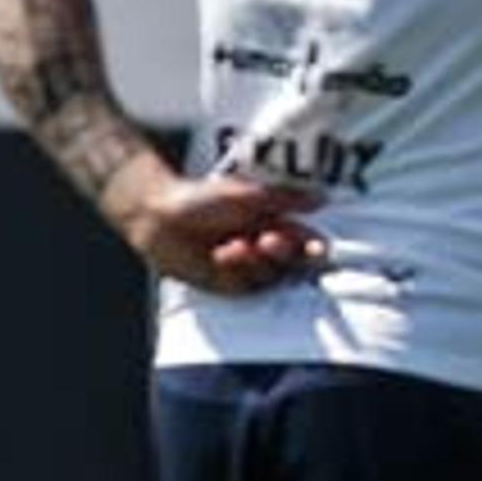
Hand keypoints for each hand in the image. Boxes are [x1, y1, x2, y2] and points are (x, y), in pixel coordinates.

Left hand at [117, 170, 327, 295]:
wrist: (158, 216)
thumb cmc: (202, 199)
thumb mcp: (249, 194)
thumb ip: (287, 198)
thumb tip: (323, 198)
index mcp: (274, 227)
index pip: (306, 244)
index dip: (315, 249)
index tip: (316, 248)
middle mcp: (263, 250)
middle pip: (293, 264)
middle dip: (284, 253)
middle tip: (269, 240)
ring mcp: (246, 270)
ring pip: (271, 276)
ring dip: (256, 261)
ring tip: (234, 245)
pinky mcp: (227, 285)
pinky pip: (246, 286)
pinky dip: (237, 270)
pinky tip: (222, 254)